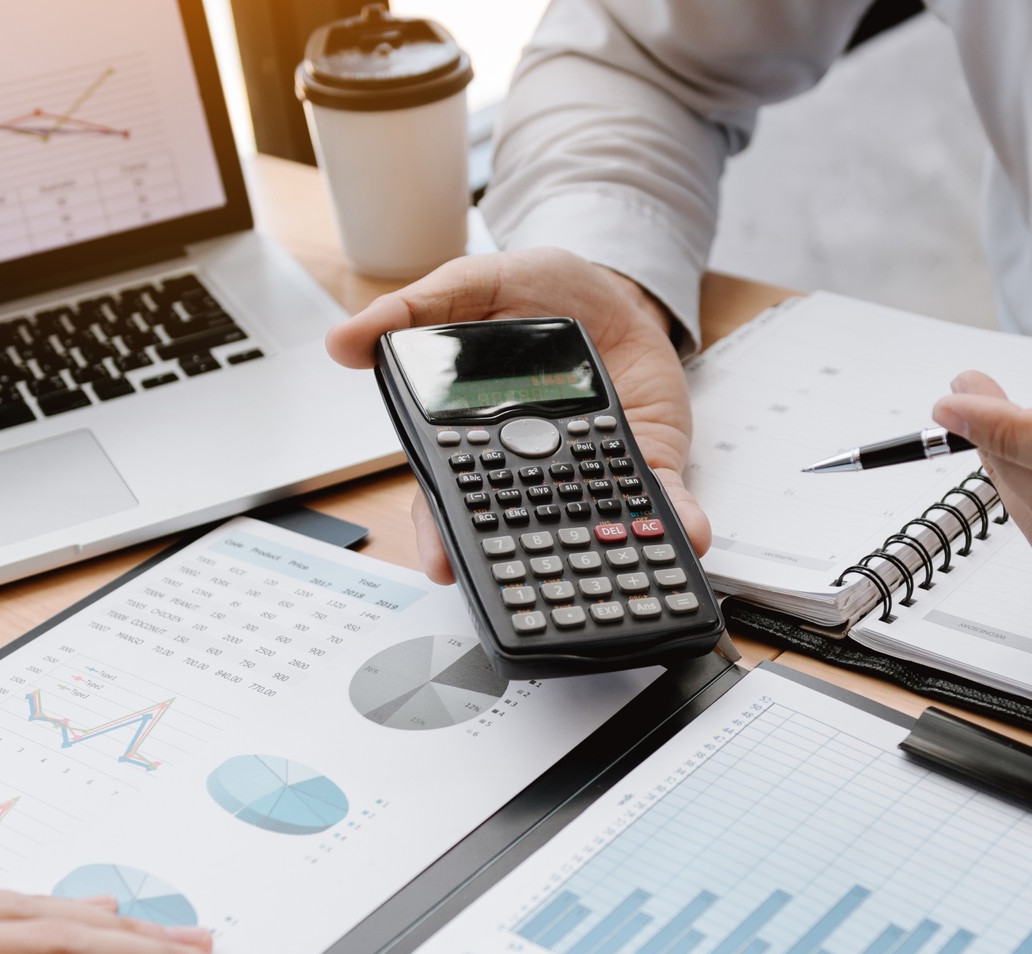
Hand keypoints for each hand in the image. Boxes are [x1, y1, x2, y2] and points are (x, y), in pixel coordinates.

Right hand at [326, 247, 708, 583]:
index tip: (440, 560)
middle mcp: (534, 468)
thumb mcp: (474, 285)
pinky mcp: (647, 465)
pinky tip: (688, 534)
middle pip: (516, 529)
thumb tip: (343, 341)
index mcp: (478, 436)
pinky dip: (677, 523)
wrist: (619, 288)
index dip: (444, 532)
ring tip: (612, 570)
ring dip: (604, 553)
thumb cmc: (542, 294)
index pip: (453, 494)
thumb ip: (415, 312)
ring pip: (590, 529)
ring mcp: (593, 473)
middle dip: (517, 566)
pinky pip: (661, 503)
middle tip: (517, 591)